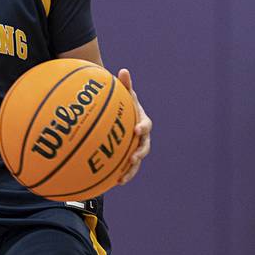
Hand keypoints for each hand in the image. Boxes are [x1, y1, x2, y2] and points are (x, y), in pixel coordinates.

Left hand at [115, 68, 151, 184]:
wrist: (120, 114)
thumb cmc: (122, 103)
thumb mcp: (123, 94)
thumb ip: (124, 85)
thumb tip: (124, 70)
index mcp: (142, 122)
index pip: (146, 125)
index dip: (143, 128)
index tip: (137, 129)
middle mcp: (141, 138)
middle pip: (144, 148)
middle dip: (139, 154)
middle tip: (133, 158)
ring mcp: (134, 148)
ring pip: (135, 162)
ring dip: (130, 171)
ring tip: (121, 179)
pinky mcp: (125, 157)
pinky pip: (123, 167)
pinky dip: (118, 174)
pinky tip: (108, 184)